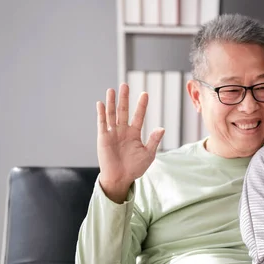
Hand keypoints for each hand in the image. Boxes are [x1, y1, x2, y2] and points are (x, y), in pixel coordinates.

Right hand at [96, 84, 164, 202]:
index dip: (141, 105)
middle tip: (125, 85)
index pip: (139, 116)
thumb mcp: (148, 154)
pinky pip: (102, 123)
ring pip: (112, 114)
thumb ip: (153, 141)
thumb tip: (161, 128)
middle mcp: (123, 131)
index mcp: (134, 133)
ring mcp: (112, 133)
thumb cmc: (135, 168)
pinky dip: (101, 113)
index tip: (145, 94)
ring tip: (112, 90)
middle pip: (124, 111)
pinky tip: (101, 103)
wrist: (120, 178)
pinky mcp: (103, 138)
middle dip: (125, 98)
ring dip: (111, 102)